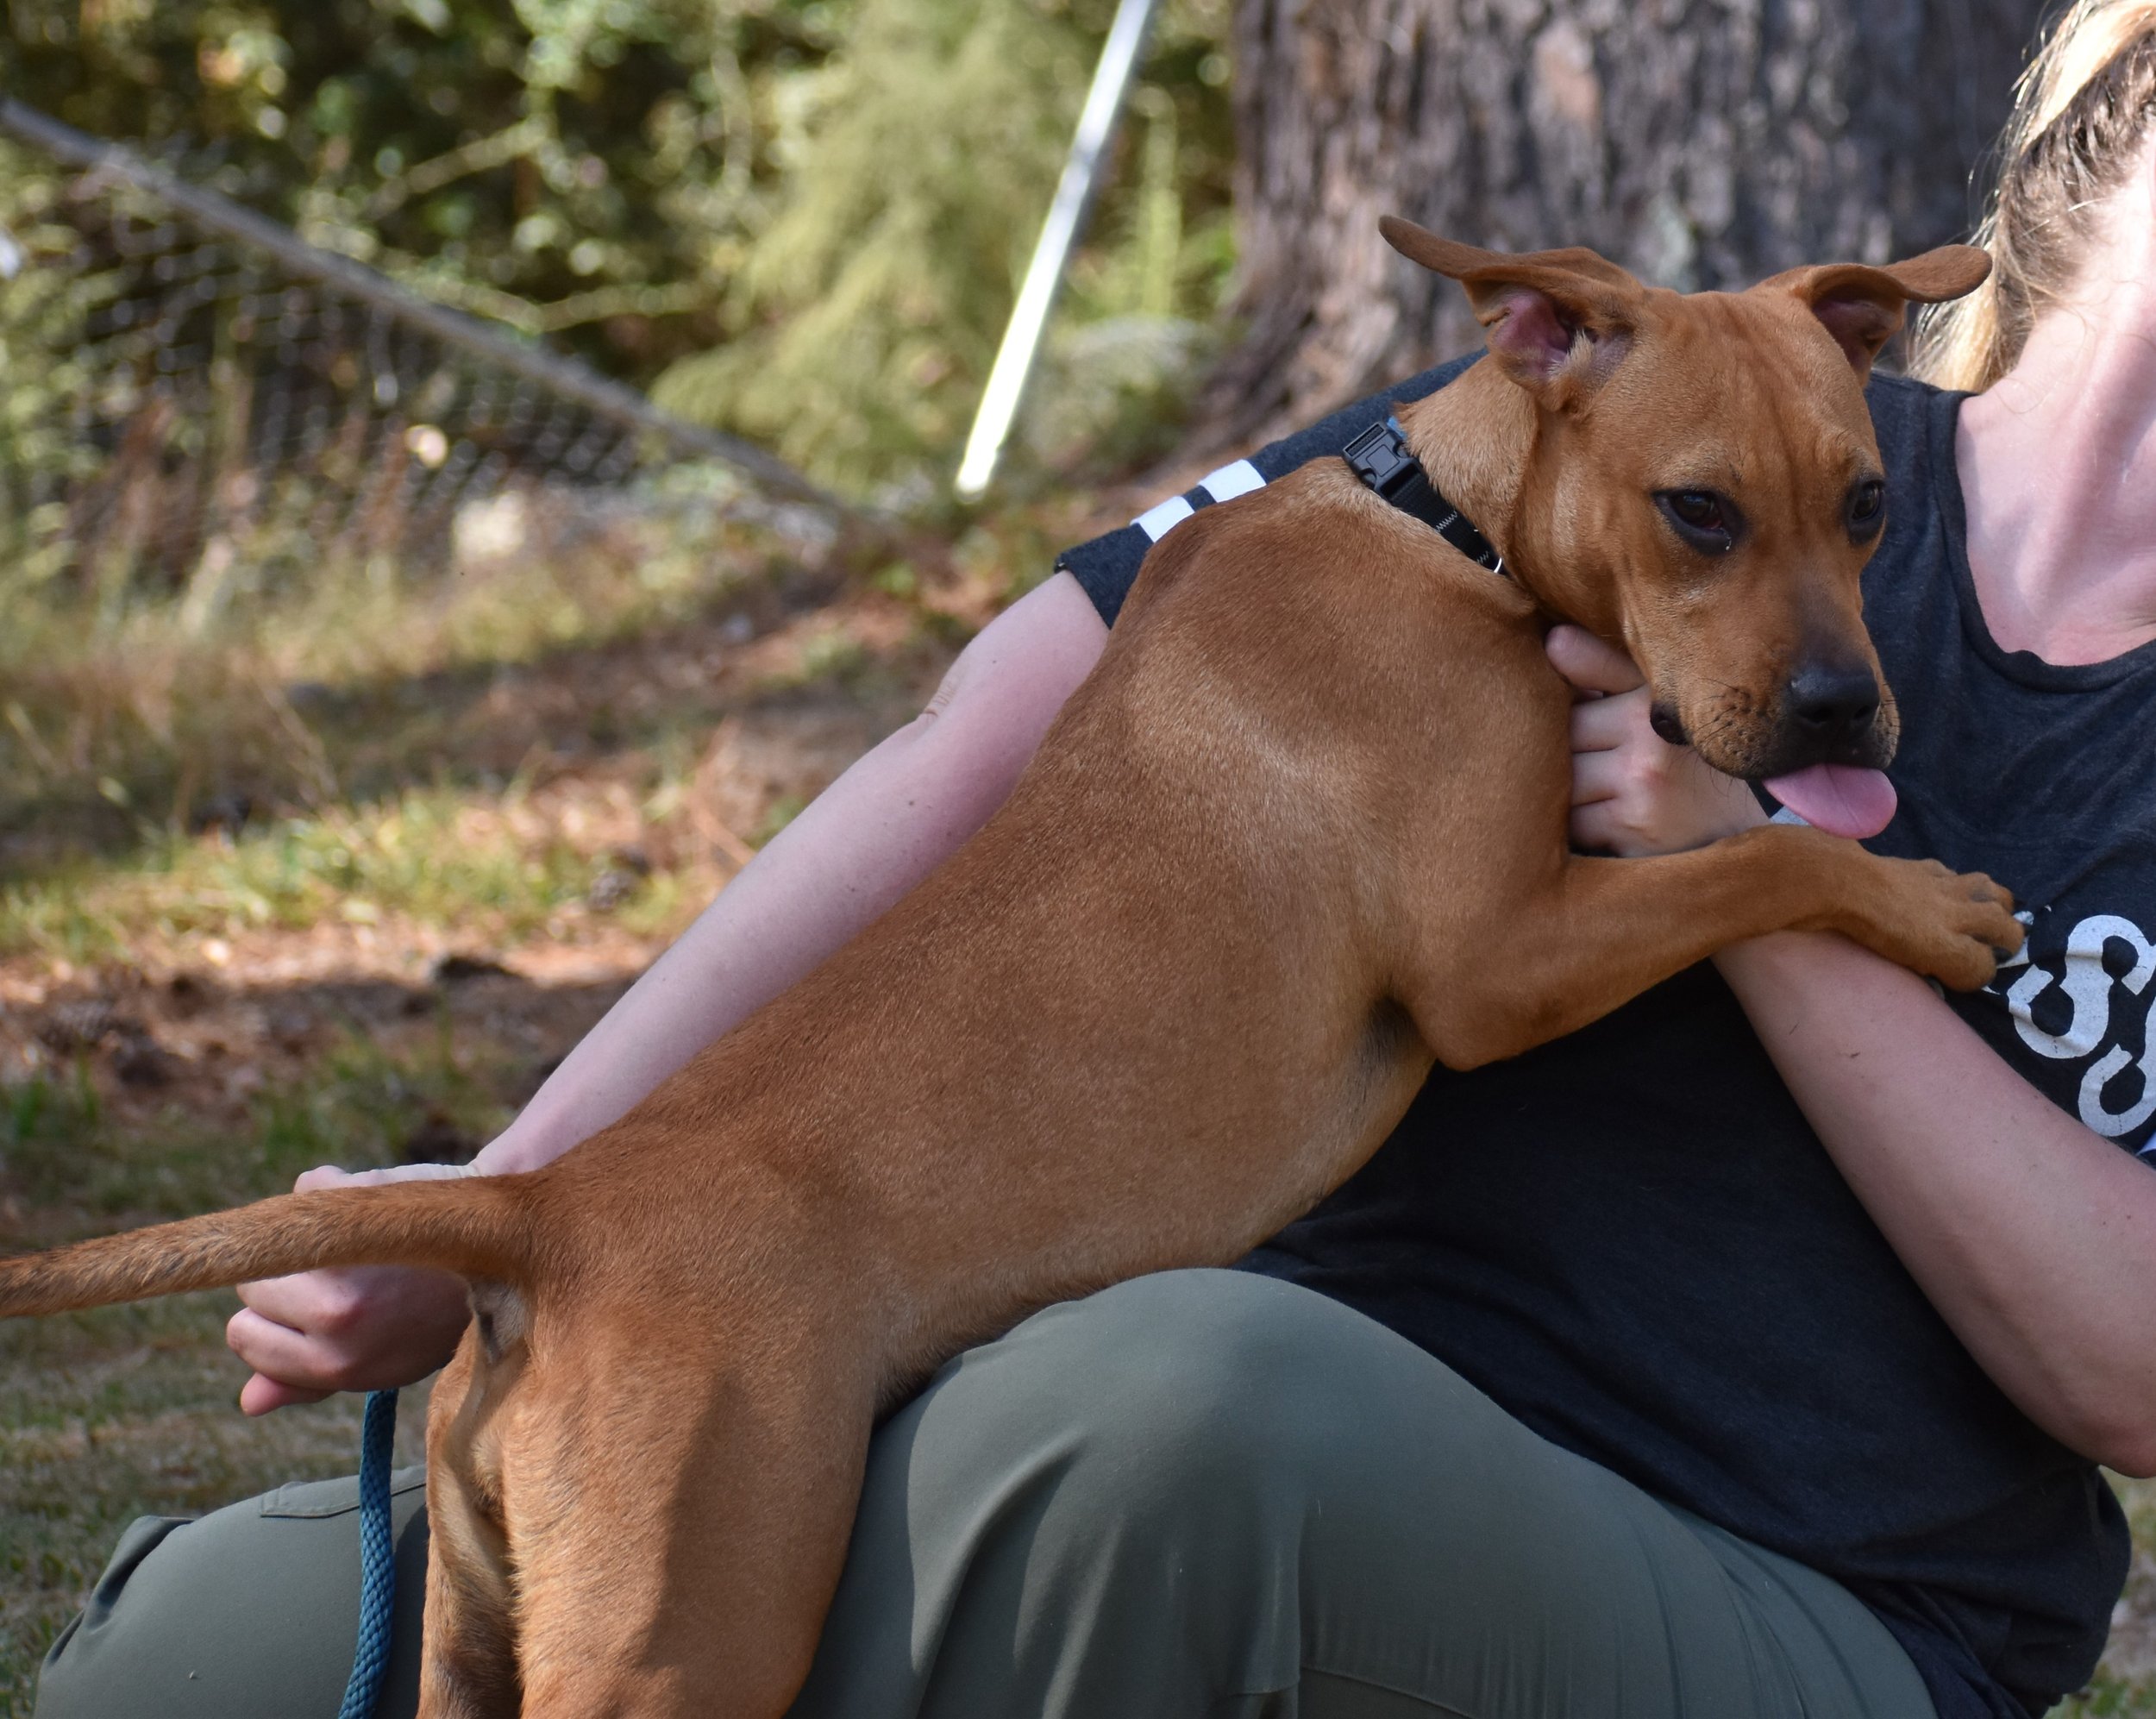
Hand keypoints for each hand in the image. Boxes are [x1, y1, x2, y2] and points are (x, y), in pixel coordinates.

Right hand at [227, 1162, 476, 1414]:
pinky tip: (377, 1202)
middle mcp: (336, 1316)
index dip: (277, 1321)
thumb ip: (309, 1382)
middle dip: (287, 1279)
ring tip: (366, 1243)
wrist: (509, 1241)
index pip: (244, 1336)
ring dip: (310, 1233)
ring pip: (274, 1240)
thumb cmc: (439, 1310)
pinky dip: (334, 1184)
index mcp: (337, 1363)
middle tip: (350, 1274)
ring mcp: (347, 1258)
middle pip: (251, 1288)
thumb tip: (249, 1402)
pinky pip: (310, 1187)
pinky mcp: (358, 1203)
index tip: (318, 1310)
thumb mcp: (381, 1363)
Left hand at [1546, 624, 1767, 856]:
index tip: (1569, 721)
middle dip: (1559, 754)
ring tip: (1583, 781)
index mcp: (1644, 711)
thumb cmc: (1697, 734)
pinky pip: (1580, 830)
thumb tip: (1553, 640)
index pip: (1569, 712)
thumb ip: (1602, 665)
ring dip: (1565, 789)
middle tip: (1576, 754)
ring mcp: (1640, 803)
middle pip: (1561, 755)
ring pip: (1565, 794)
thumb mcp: (1659, 689)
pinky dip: (1579, 822)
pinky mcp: (1639, 840)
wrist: (1762, 795)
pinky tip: (1596, 809)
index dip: (1561, 717)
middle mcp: (1642, 757)